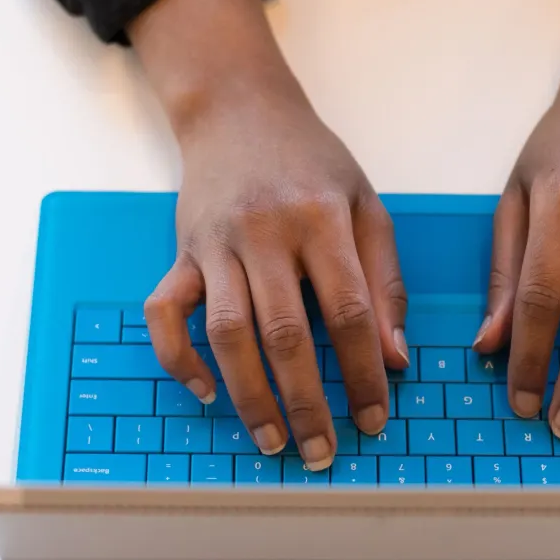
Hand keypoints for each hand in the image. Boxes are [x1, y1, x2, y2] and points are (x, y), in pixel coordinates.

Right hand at [130, 0, 407, 469]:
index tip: (374, 417)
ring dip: (249, 395)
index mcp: (322, 219)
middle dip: (307, 401)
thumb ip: (385, 278)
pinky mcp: (180, 251)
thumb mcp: (366, 204)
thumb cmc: (311, 161)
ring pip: (227, 332)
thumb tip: (394, 357)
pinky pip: (165, 312)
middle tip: (323, 451)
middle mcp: (266, 233)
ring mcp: (216, 243)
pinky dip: (178, 357)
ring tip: (272, 441)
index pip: (350, 311)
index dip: (364, 371)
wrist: (238, 108)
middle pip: (286, 332)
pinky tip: (206, 393)